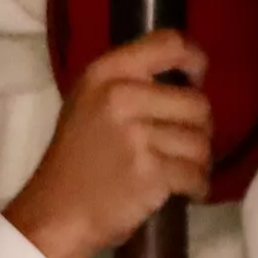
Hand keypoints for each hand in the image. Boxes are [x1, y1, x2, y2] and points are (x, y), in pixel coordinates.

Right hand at [4, 30, 211, 257]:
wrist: (56, 213)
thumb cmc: (75, 159)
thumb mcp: (90, 103)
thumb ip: (130, 83)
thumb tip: (187, 77)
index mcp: (106, 73)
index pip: (170, 44)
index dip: (195, 60)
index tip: (197, 79)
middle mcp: (122, 96)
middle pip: (197, 103)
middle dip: (198, 128)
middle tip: (183, 145)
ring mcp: (137, 135)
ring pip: (201, 141)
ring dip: (199, 161)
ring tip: (182, 170)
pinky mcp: (151, 172)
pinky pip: (196, 173)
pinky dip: (197, 186)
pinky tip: (187, 190)